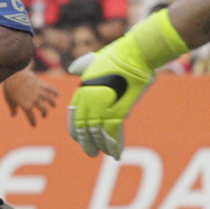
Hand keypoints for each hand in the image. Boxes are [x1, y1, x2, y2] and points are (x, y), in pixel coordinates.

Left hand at [2, 66, 58, 123]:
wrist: (13, 73)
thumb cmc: (8, 86)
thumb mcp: (8, 98)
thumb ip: (12, 107)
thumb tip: (13, 115)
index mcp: (25, 105)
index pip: (31, 117)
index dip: (33, 122)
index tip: (34, 125)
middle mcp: (34, 100)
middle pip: (44, 110)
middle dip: (44, 113)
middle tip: (44, 115)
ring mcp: (39, 92)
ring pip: (50, 100)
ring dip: (53, 104)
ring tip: (54, 105)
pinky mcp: (42, 84)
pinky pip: (51, 89)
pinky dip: (55, 92)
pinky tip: (58, 95)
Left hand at [66, 36, 155, 158]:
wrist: (136, 53)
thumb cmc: (119, 55)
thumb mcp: (96, 60)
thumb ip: (84, 66)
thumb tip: (74, 68)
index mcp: (82, 89)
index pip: (74, 116)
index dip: (76, 130)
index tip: (79, 140)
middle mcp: (88, 100)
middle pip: (84, 128)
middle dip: (87, 143)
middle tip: (91, 153)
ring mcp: (102, 106)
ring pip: (98, 133)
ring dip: (102, 146)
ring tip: (107, 155)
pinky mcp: (118, 110)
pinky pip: (113, 133)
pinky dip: (115, 144)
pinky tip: (117, 153)